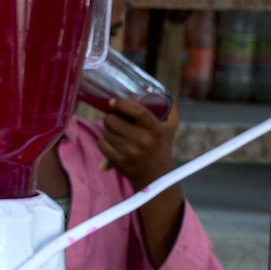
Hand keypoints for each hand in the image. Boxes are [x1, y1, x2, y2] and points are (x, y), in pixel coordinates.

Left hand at [88, 94, 187, 263]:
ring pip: (105, 131)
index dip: (121, 103)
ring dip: (109, 130)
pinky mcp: (118, 160)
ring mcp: (128, 151)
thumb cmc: (161, 147)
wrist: (155, 176)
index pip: (136, 110)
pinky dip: (104, 142)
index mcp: (154, 129)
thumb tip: (166, 93)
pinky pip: (101, 143)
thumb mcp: (168, 129)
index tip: (113, 101)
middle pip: (111, 120)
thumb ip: (169, 111)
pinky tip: (114, 143)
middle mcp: (142, 140)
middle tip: (117, 121)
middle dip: (112, 118)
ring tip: (119, 133)